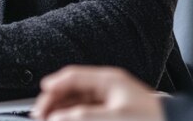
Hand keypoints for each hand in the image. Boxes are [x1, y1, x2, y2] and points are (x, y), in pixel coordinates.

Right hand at [32, 66, 164, 120]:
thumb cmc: (152, 119)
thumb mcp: (115, 116)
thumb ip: (84, 115)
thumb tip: (58, 116)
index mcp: (108, 80)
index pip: (73, 76)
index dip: (55, 84)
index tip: (41, 94)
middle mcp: (109, 89)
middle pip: (74, 90)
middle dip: (56, 101)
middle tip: (41, 113)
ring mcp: (113, 102)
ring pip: (80, 103)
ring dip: (64, 111)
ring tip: (50, 119)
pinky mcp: (118, 114)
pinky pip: (89, 112)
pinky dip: (76, 116)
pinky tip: (69, 120)